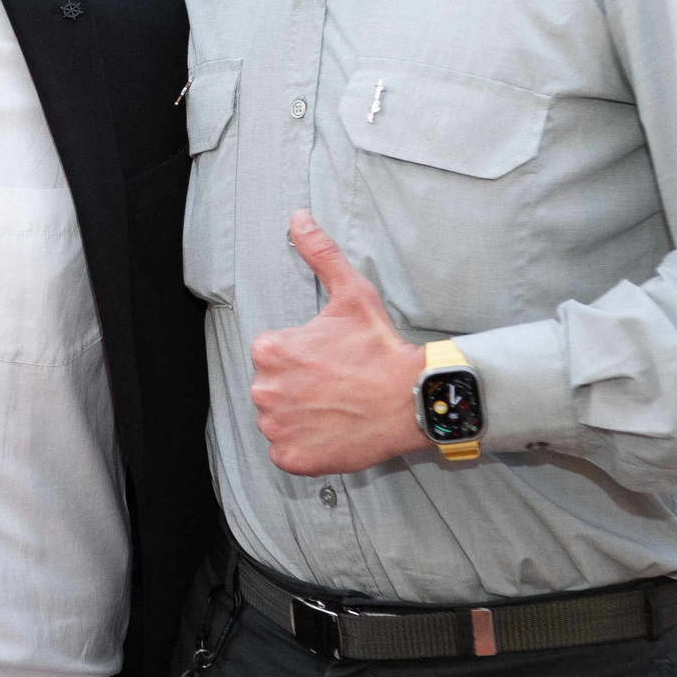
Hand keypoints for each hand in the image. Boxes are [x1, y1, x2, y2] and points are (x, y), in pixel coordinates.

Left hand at [247, 211, 429, 476]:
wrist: (412, 399)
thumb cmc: (380, 349)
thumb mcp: (351, 294)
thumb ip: (319, 253)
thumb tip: (297, 218)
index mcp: (270, 350)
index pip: (271, 354)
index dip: (302, 356)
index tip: (329, 359)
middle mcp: (264, 390)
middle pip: (271, 387)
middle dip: (298, 386)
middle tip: (335, 384)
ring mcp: (277, 428)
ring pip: (278, 419)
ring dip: (300, 416)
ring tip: (336, 407)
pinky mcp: (292, 458)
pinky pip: (287, 452)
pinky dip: (305, 446)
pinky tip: (332, 431)